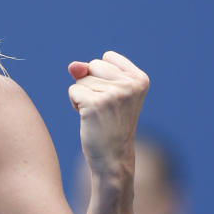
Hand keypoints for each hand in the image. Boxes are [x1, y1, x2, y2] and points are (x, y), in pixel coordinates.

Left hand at [68, 51, 148, 177]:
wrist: (113, 156)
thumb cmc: (109, 123)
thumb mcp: (106, 92)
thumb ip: (89, 72)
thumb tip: (73, 65)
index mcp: (140, 79)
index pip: (106, 57)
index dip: (101, 75)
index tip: (113, 97)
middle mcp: (131, 84)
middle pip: (93, 65)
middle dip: (90, 84)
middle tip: (103, 107)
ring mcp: (114, 94)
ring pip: (80, 79)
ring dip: (82, 96)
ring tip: (98, 114)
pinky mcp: (96, 103)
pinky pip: (73, 91)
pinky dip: (75, 103)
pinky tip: (88, 117)